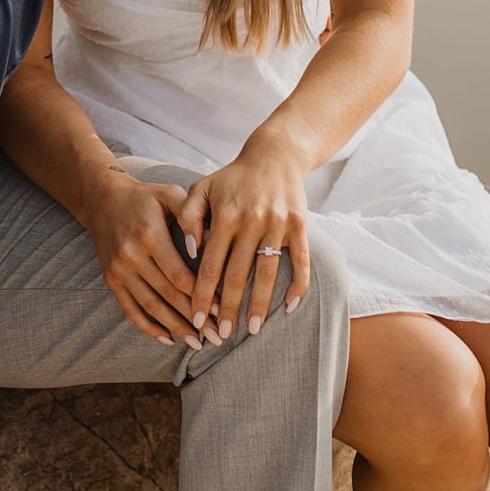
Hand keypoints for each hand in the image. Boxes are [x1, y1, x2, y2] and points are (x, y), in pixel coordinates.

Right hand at [83, 170, 219, 349]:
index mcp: (149, 234)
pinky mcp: (110, 279)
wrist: (102, 198)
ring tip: (197, 343)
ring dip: (175, 328)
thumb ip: (191, 214)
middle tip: (217, 336)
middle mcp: (131, 254)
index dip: (201, 295)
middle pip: (167, 295)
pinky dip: (148, 327)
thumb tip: (212, 242)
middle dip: (194, 318)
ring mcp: (118, 269)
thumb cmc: (145, 197)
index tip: (221, 310)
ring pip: (150, 306)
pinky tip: (168, 339)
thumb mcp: (169, 194)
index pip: (179, 274)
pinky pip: (130, 309)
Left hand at [176, 137, 310, 338]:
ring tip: (251, 330)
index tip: (196, 318)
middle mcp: (252, 221)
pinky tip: (288, 307)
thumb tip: (188, 250)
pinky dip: (297, 286)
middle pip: (238, 274)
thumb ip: (189, 216)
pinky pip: (300, 262)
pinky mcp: (300, 226)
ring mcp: (278, 224)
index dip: (202, 294)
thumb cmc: (231, 178)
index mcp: (226, 215)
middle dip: (228, 308)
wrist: (274, 156)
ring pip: (267, 273)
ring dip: (259, 304)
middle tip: (220, 334)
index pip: (210, 264)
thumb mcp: (201, 188)